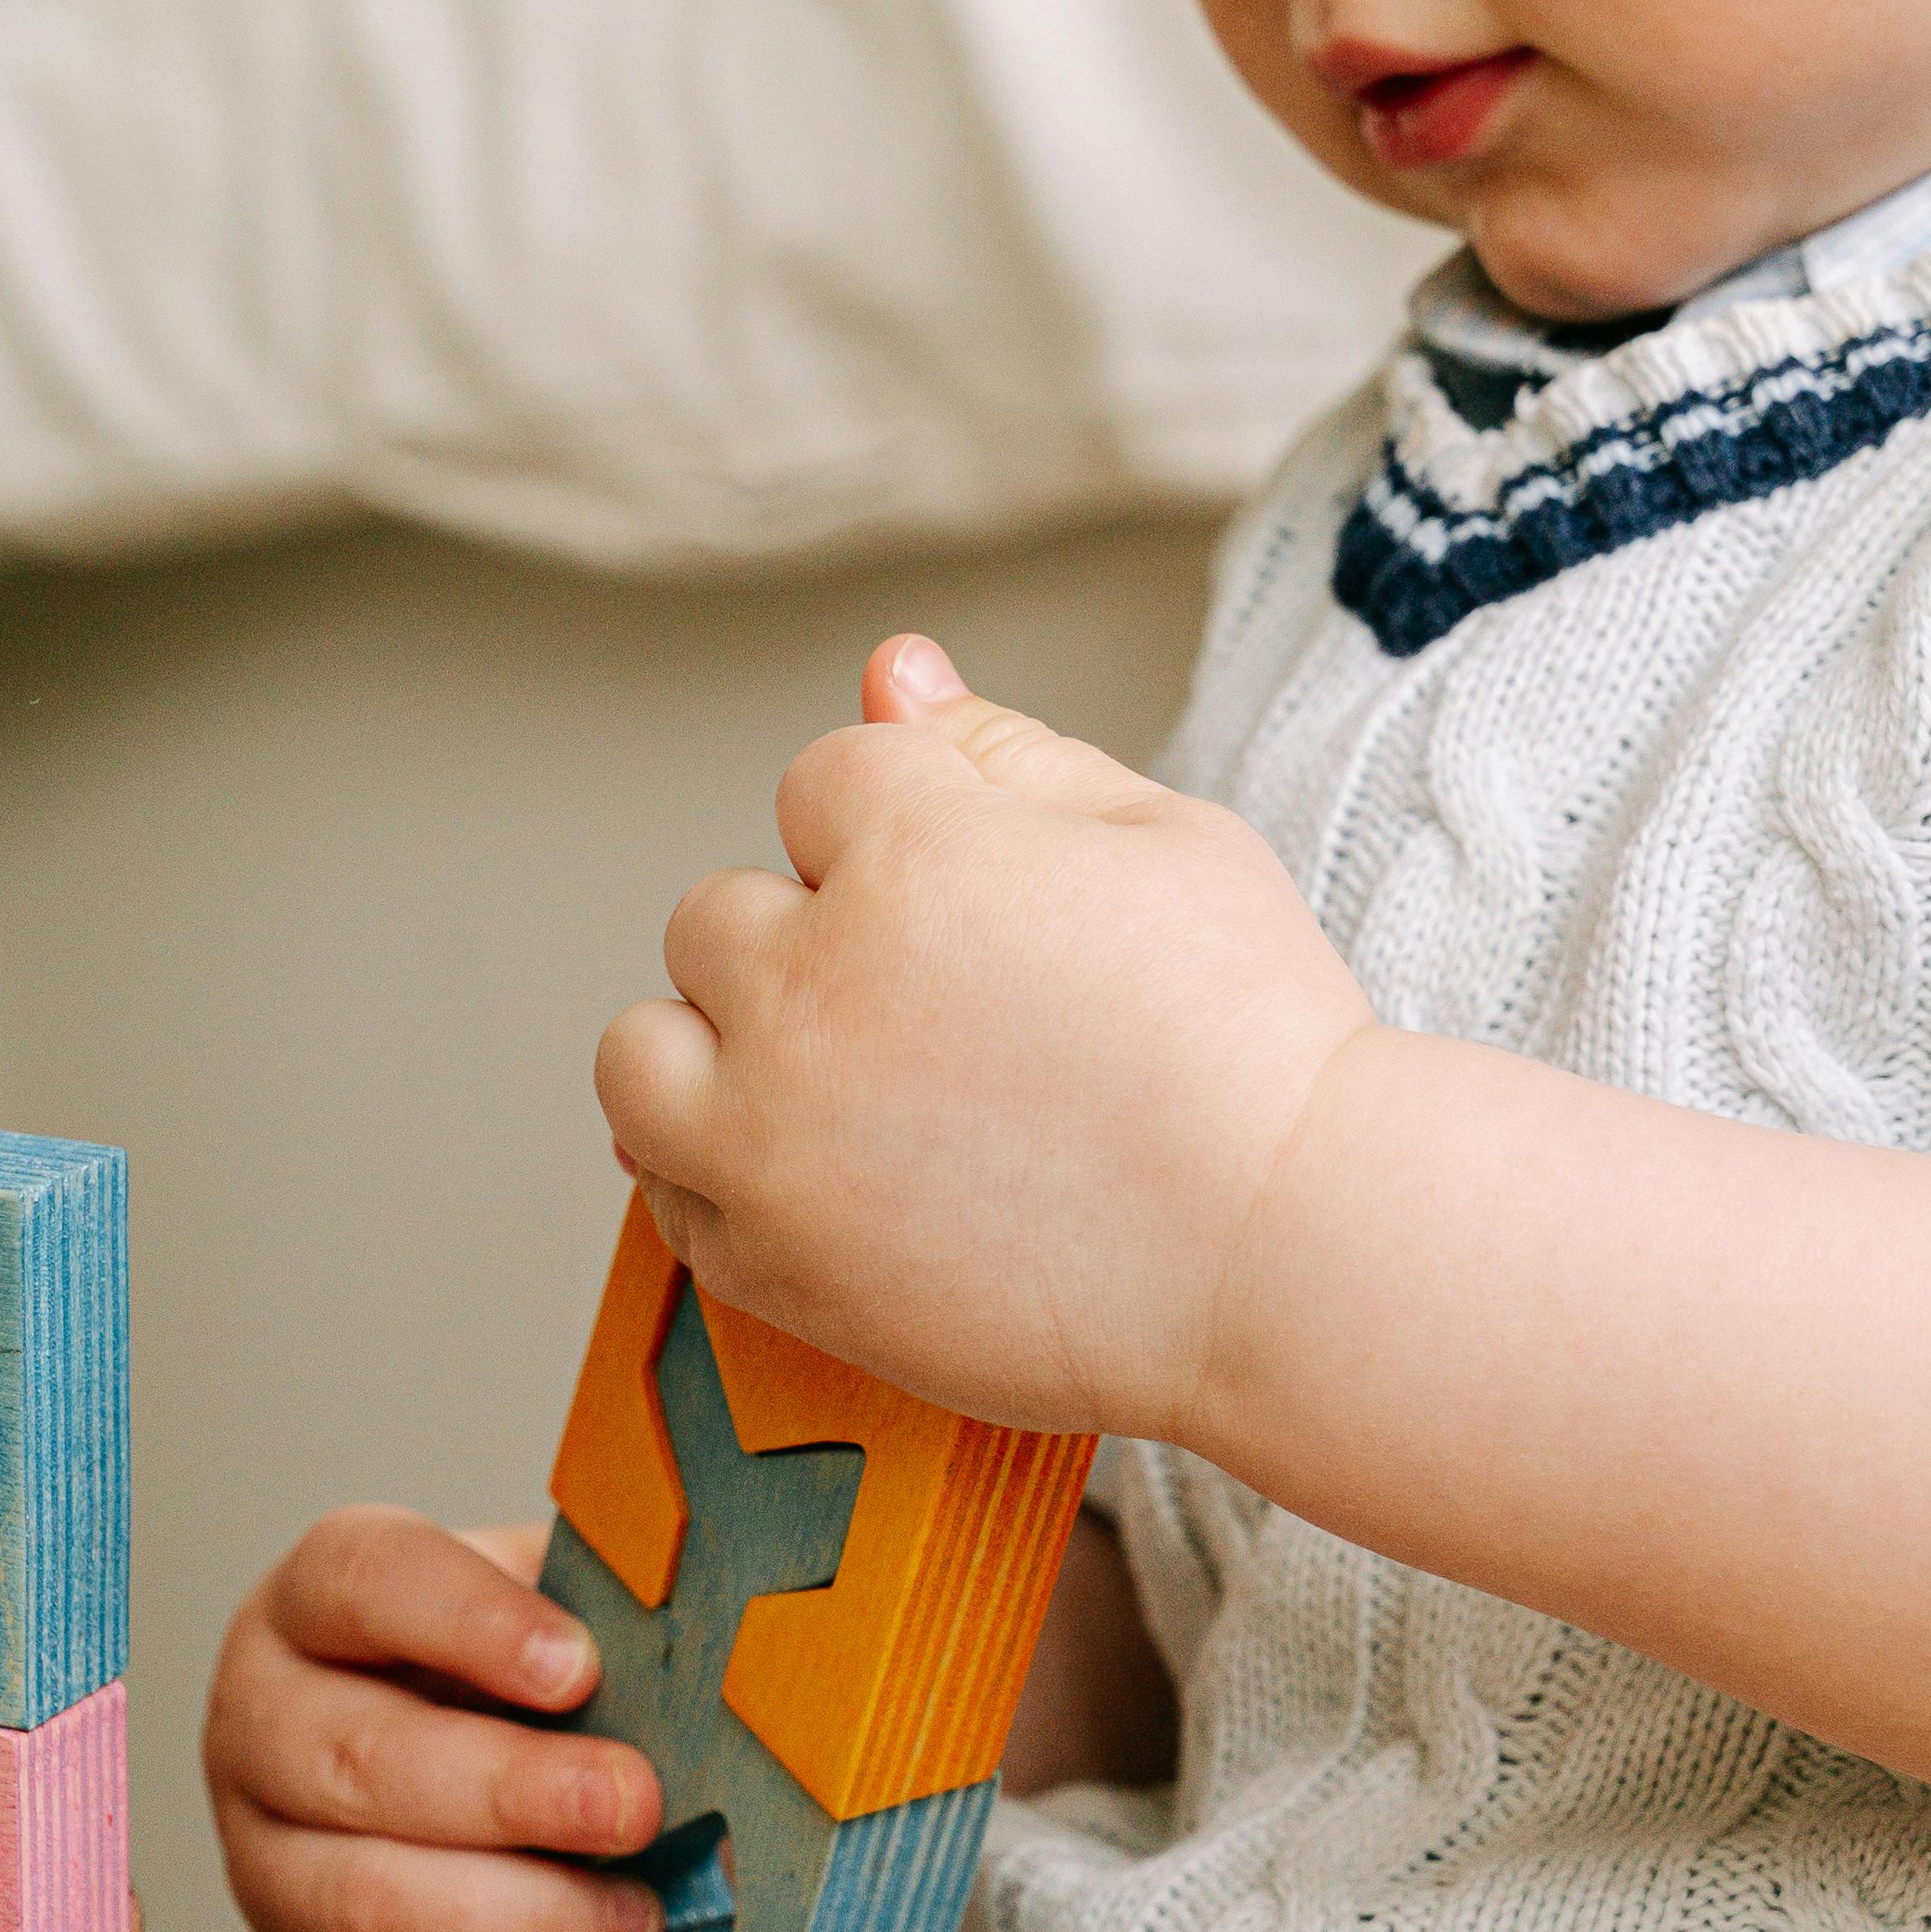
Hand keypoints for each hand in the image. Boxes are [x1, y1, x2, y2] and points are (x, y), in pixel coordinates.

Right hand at [204, 1506, 664, 1931]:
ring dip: (523, 1920)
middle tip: (633, 1804)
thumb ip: (604, 1605)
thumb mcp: (550, 1599)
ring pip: (369, 1905)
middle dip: (509, 1793)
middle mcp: (262, 1727)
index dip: (472, 1625)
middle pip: (358, 1763)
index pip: (367, 1585)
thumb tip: (699, 1647)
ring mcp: (269, 1863)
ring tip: (642, 1915)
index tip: (579, 1664)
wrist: (482, 1758)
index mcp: (314, 1603)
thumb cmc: (520, 1668)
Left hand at [591, 632, 1376, 1439]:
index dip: (904, 832)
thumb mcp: (1162, 838)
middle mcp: (812, 991)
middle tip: (943, 1014)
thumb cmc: (1252, 1045)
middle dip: (808, 942)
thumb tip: (892, 668)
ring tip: (843, 1089)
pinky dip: (728, 1176)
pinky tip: (835, 1178)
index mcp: (910, 854)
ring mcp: (774, 1138)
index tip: (986, 911)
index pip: (820, 783)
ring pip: (642, 1053)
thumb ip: (1005, 751)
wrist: (1288, 1259)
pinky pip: (671, 1193)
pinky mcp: (774, 1262)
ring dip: (717, 1053)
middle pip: (716, 916)